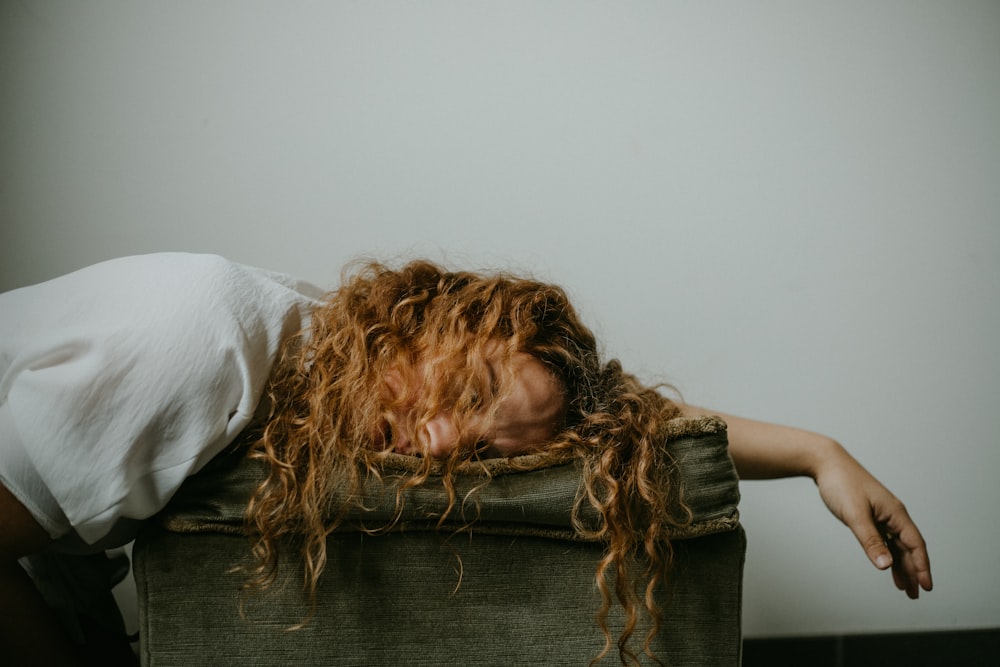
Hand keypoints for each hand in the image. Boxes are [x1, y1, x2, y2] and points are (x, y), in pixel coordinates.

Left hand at [813, 443, 932, 597]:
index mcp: (895, 513)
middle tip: (915, 594)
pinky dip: (887, 554)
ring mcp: (881, 515)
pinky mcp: (870, 516)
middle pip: (908, 548)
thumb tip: (887, 565)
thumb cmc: (841, 483)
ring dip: (901, 565)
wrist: (826, 463)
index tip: (927, 586)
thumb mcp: (855, 515)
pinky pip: (884, 539)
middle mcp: (892, 515)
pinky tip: (887, 565)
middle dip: (913, 571)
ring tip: (904, 587)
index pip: (915, 544)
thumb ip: (871, 541)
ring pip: (896, 545)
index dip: (922, 566)